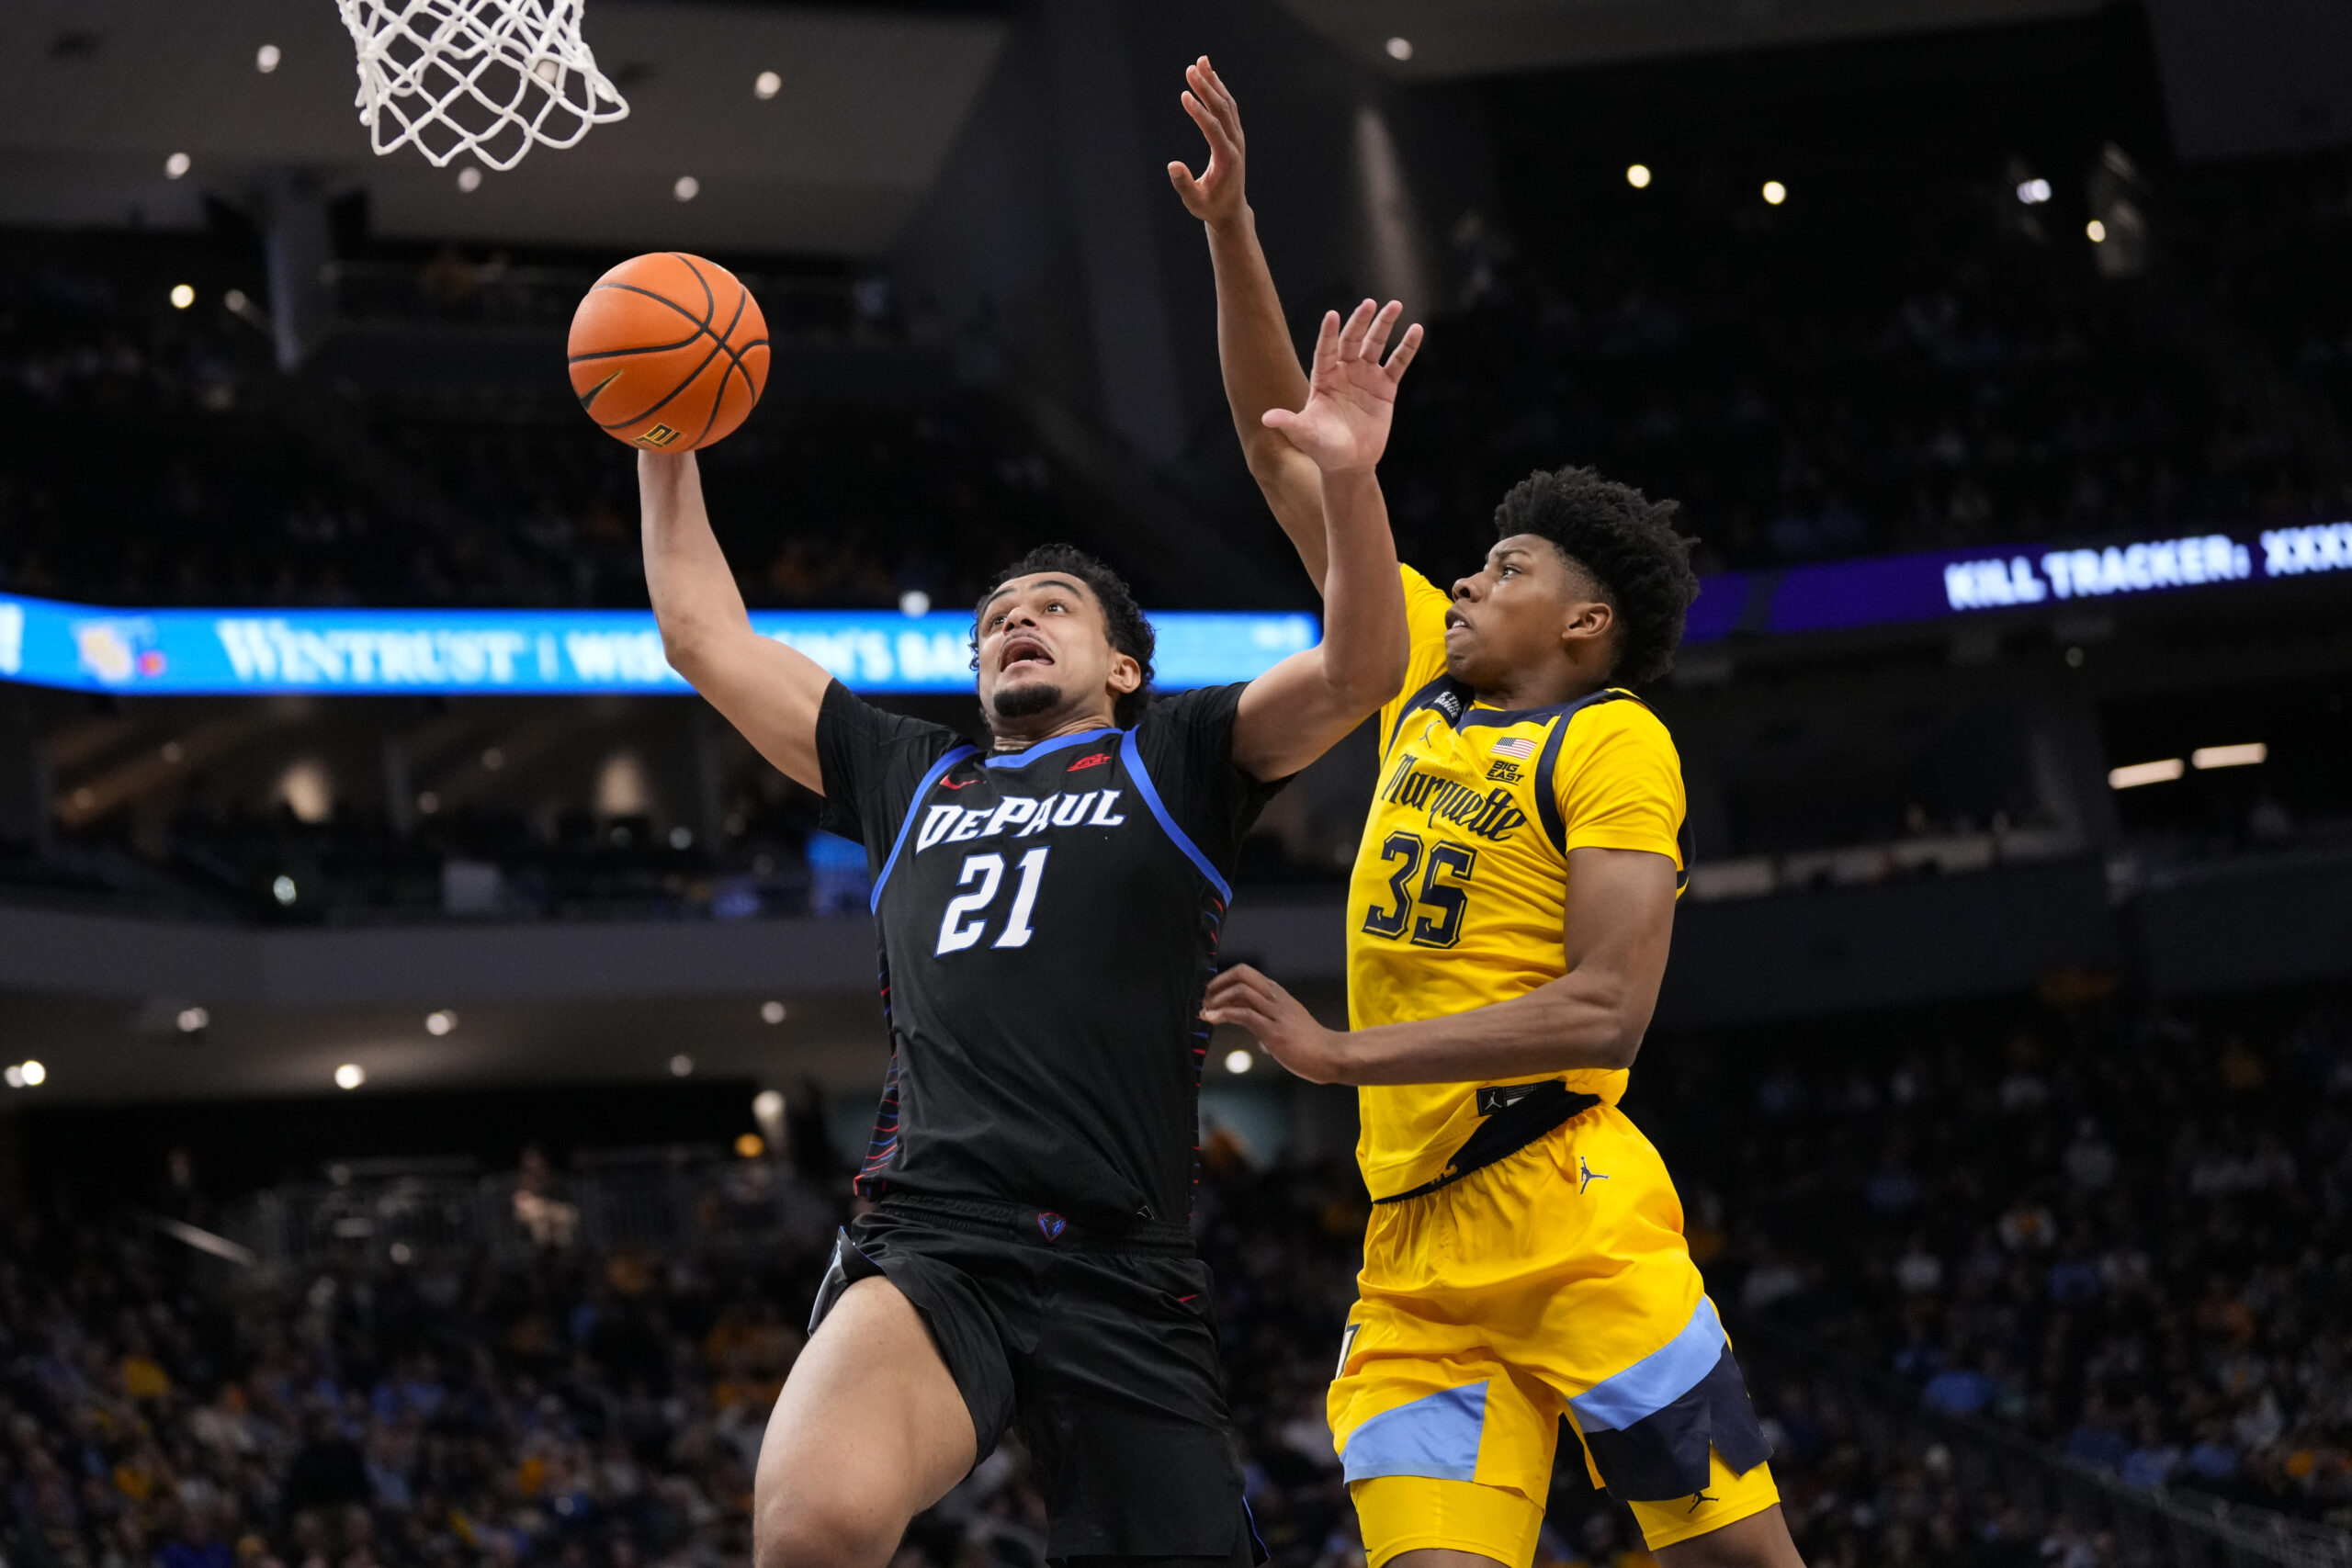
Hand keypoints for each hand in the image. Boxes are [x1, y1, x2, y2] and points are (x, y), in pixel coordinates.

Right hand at [1168, 56, 1246, 226]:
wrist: (1230, 210)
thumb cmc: (1209, 207)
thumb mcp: (1194, 202)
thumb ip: (1184, 185)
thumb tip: (1172, 165)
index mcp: (1227, 159)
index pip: (1212, 128)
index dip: (1198, 111)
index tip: (1184, 94)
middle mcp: (1235, 144)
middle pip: (1222, 109)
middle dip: (1206, 88)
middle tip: (1190, 68)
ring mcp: (1237, 138)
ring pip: (1228, 104)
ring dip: (1214, 82)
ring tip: (1201, 62)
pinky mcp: (1235, 135)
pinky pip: (1229, 107)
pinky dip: (1219, 90)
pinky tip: (1209, 76)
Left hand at [1200, 964, 1345, 1083]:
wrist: (1331, 1055)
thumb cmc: (1309, 1043)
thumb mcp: (1285, 1021)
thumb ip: (1266, 1018)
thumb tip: (1248, 1023)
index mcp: (1277, 993)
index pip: (1245, 973)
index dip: (1223, 980)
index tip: (1211, 995)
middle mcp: (1276, 997)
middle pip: (1241, 973)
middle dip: (1217, 984)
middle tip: (1205, 1001)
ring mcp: (1276, 1013)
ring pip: (1241, 990)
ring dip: (1217, 999)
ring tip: (1206, 1012)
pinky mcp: (1274, 1031)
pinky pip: (1244, 1014)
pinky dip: (1223, 1015)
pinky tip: (1212, 1020)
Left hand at [1261, 300, 1421, 474]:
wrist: (1349, 464)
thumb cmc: (1322, 448)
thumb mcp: (1305, 434)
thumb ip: (1289, 422)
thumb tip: (1266, 418)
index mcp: (1323, 378)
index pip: (1326, 350)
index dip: (1329, 334)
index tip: (1332, 316)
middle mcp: (1344, 372)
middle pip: (1352, 341)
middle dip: (1360, 322)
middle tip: (1369, 303)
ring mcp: (1366, 377)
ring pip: (1375, 345)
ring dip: (1384, 325)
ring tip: (1395, 305)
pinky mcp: (1386, 387)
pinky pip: (1397, 363)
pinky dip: (1407, 347)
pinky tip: (1416, 330)